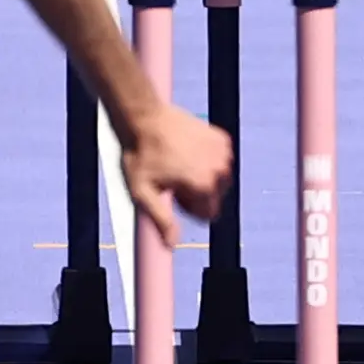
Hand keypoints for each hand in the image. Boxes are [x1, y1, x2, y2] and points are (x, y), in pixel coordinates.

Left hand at [118, 103, 234, 246]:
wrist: (144, 117)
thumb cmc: (140, 156)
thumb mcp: (143, 193)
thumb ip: (160, 220)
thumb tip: (171, 246)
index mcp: (204, 186)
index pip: (208, 214)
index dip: (187, 207)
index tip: (171, 193)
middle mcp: (220, 170)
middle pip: (214, 197)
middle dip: (196, 193)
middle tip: (172, 177)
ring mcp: (224, 152)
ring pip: (219, 180)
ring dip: (203, 176)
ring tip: (178, 163)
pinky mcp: (223, 139)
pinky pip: (220, 161)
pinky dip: (207, 159)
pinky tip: (187, 151)